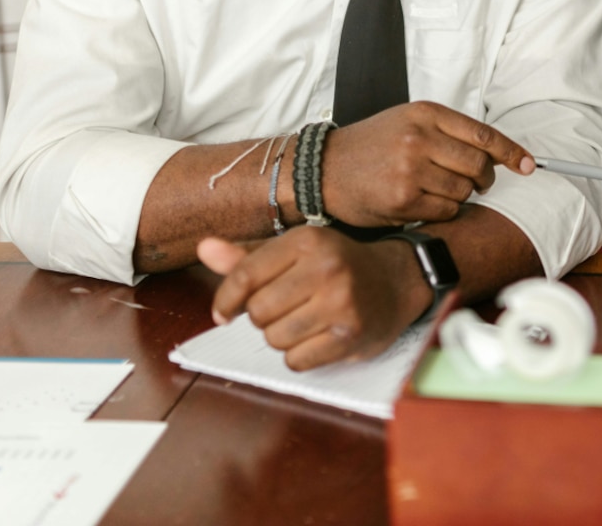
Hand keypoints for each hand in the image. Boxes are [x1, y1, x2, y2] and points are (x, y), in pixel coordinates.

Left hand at [197, 228, 431, 369]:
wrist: (397, 279)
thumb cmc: (337, 264)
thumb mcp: (296, 250)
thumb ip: (248, 256)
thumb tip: (204, 248)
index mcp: (307, 241)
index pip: (245, 275)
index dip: (226, 299)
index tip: (224, 313)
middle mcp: (326, 268)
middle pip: (258, 312)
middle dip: (263, 317)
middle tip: (285, 309)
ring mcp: (341, 303)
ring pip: (275, 338)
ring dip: (281, 337)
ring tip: (303, 322)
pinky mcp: (351, 335)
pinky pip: (297, 360)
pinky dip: (300, 355)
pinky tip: (317, 338)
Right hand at [318, 101, 535, 227]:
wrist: (324, 169)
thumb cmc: (370, 147)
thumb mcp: (407, 122)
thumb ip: (448, 132)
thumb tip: (497, 153)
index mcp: (424, 114)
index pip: (483, 133)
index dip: (511, 151)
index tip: (527, 164)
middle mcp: (419, 138)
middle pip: (479, 163)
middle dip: (484, 177)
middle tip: (475, 181)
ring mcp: (411, 169)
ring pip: (465, 190)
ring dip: (459, 196)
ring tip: (436, 189)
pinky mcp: (403, 200)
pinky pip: (446, 211)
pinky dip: (442, 212)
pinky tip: (423, 203)